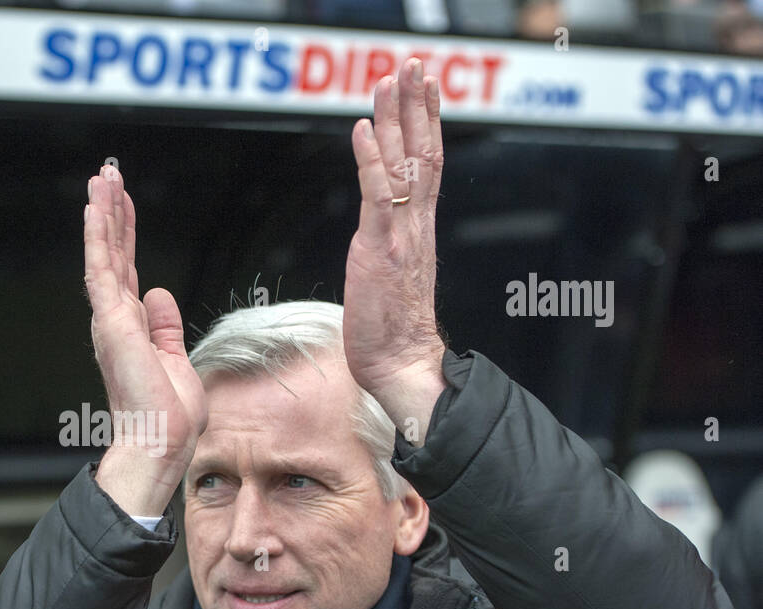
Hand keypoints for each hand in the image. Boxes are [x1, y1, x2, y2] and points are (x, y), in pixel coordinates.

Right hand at [84, 162, 206, 516]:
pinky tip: (96, 208)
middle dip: (111, 214)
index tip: (123, 204)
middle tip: (107, 177)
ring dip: (102, 214)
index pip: (127, 271)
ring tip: (100, 178)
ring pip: (104, 254)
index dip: (125, 235)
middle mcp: (116, 319)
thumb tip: (160, 295)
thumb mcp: (175, 359)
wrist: (160, 440)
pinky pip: (102, 268)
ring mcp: (111, 318)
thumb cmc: (169, 415)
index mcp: (131, 329)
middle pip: (113, 255)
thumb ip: (165, 326)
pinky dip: (99, 236)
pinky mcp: (112, 320)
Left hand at [343, 59, 448, 438]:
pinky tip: (362, 129)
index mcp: (419, 231)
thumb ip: (391, 249)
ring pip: (404, 163)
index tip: (423, 87)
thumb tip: (382, 239)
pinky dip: (370, 159)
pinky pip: (376, 194)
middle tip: (414, 64)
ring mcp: (400, 235)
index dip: (425, 123)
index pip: (427, 165)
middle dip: (418, 104)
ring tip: (392, 78)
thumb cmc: (392, 332)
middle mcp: (416, 225)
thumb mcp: (392, 278)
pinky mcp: (379, 249)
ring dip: (396, 118)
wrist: (403, 365)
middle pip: (423, 152)